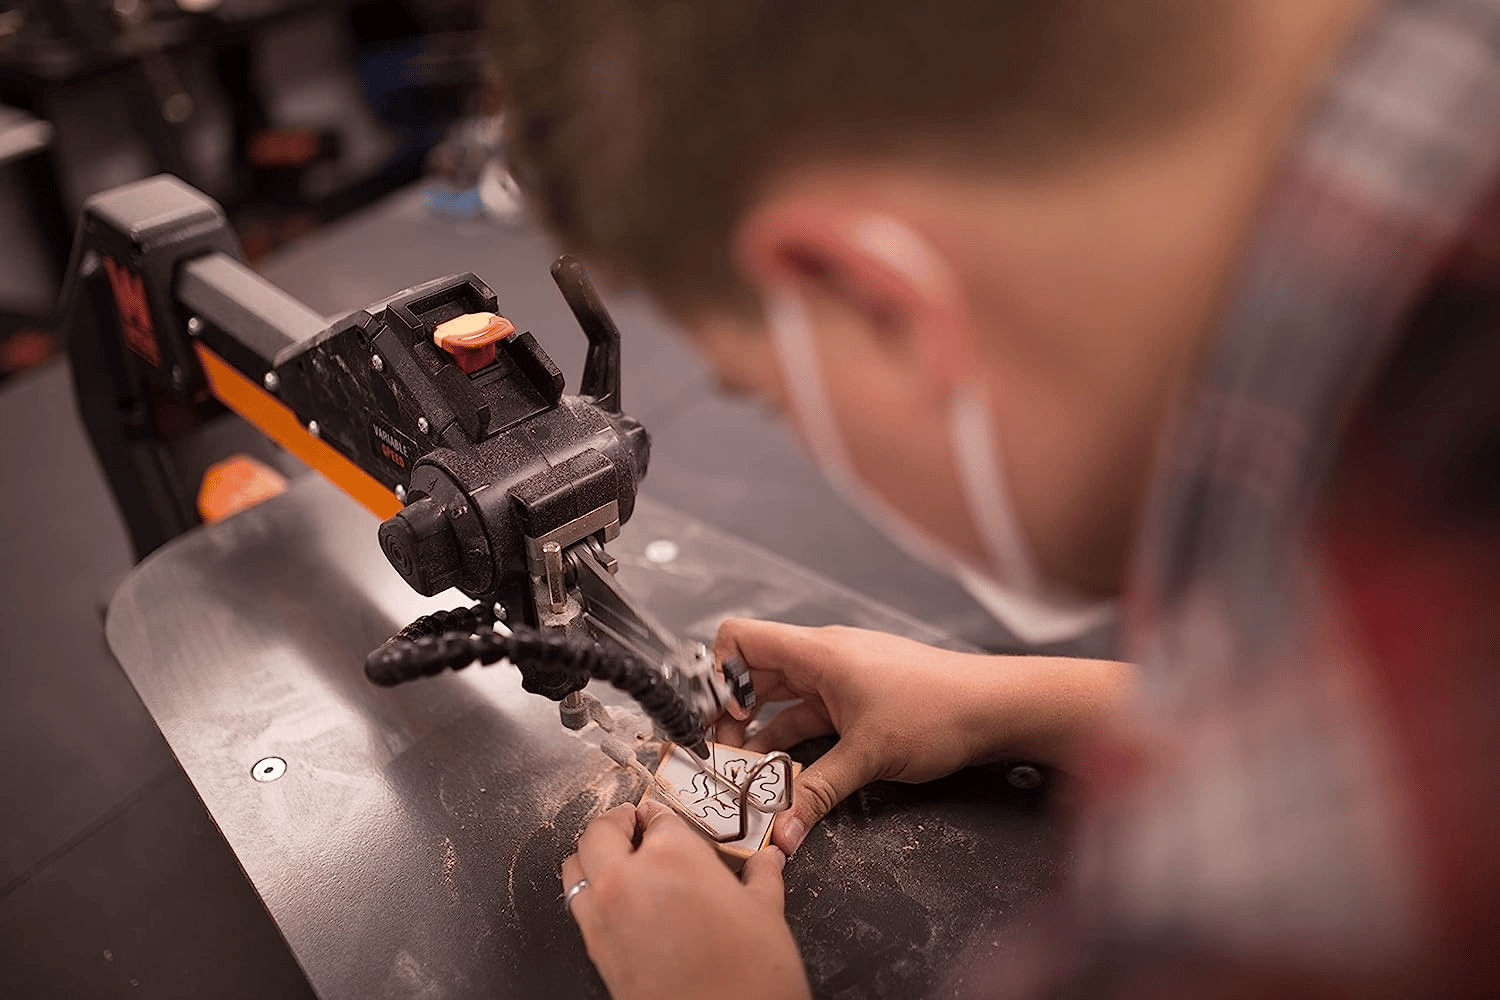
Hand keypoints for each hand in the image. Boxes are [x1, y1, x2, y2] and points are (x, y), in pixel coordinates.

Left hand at [562, 801, 810, 999]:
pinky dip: (589, 892)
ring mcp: (604, 914)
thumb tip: (768, 860)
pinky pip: (578, 904)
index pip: (658, 817)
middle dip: (618, 824)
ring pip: (577, 864)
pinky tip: (618, 901)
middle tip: (636, 827)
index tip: (668, 821)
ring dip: (594, 854)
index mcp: (674, 854)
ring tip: (618, 859)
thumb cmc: (750, 975)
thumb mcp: (766, 913)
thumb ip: (761, 877)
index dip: (664, 817)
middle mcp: (628, 876)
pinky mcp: (594, 949)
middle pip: (602, 831)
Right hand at [712, 620, 1132, 853]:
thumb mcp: (868, 756)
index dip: (719, 676)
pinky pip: (809, 714)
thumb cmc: (939, 710)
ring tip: (747, 773)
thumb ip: (816, 792)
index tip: (725, 720)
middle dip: (731, 716)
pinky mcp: (856, 698)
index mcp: (817, 652)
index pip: (740, 639)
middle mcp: (822, 658)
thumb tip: (780, 830)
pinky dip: (792, 739)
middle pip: (754, 675)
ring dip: (761, 733)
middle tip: (721, 758)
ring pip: (781, 700)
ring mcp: (839, 677)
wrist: (997, 706)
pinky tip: (786, 773)